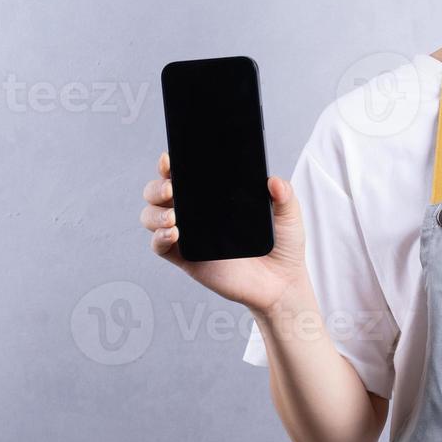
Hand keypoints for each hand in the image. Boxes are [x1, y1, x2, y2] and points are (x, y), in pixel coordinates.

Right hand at [140, 150, 308, 314]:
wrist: (282, 282)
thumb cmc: (282, 245)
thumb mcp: (288, 216)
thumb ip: (284, 196)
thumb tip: (274, 180)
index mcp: (214, 197)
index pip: (184, 175)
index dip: (170, 165)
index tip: (170, 159)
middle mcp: (195, 213)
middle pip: (158, 193)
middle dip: (157, 186)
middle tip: (172, 188)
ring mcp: (188, 235)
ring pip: (152, 217)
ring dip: (155, 213)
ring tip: (173, 217)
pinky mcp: (186, 259)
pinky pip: (159, 247)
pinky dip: (159, 238)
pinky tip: (173, 234)